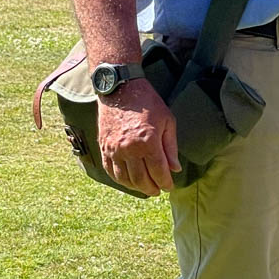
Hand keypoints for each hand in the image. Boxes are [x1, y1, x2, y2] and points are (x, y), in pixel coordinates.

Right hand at [96, 80, 178, 196]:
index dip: (165, 182)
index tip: (169, 187)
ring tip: (145, 188)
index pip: (158, 171)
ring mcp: (114, 149)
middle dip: (151, 188)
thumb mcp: (167, 121)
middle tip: (158, 191)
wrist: (121, 88)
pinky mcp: (104, 147)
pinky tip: (128, 180)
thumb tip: (175, 169)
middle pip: (141, 179)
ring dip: (136, 187)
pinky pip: (110, 170)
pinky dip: (119, 179)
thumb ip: (171, 147)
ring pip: (124, 178)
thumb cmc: (148, 102)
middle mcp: (129, 149)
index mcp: (148, 142)